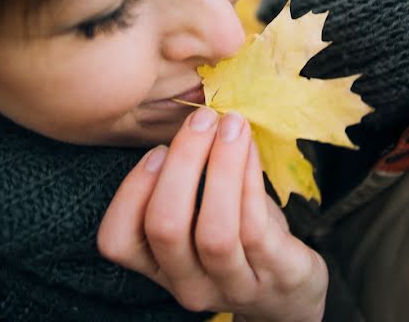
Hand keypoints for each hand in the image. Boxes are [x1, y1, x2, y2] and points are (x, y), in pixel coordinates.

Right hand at [97, 108, 327, 321]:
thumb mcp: (202, 215)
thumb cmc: (239, 238)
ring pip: (214, 231)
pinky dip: (249, 179)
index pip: (117, 240)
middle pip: (165, 228)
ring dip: (220, 167)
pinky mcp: (276, 276)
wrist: (292, 294)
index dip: (131, 191)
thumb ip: (187, 178)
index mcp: (159, 267)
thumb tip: (189, 112)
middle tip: (202, 119)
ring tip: (231, 125)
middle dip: (182, 163)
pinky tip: (250, 147)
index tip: (157, 150)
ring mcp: (233, 285)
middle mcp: (188, 283)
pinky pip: (256, 226)